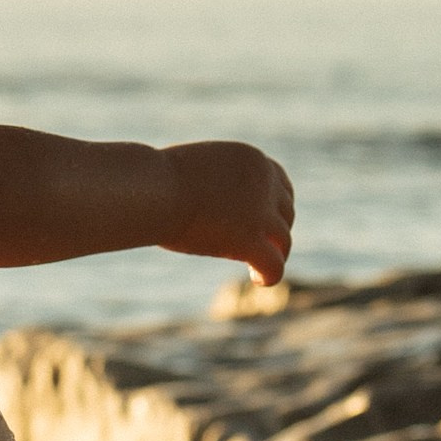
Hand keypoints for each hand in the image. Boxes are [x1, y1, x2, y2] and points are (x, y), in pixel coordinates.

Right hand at [163, 140, 294, 285]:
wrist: (154, 189)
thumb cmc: (159, 180)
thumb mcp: (198, 170)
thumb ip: (215, 182)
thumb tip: (211, 203)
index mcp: (252, 159)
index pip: (280, 184)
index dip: (276, 206)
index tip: (266, 221)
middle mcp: (264, 182)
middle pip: (286, 211)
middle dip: (276, 230)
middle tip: (264, 246)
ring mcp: (261, 212)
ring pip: (283, 239)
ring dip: (276, 254)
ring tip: (260, 268)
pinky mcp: (251, 239)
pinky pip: (274, 264)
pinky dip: (270, 274)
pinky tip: (258, 280)